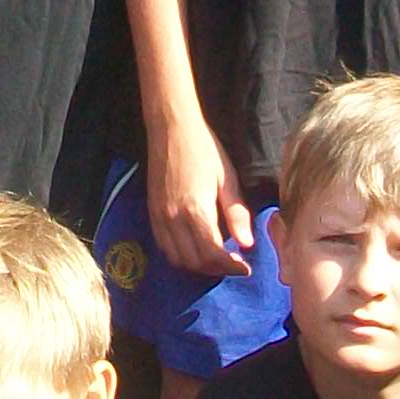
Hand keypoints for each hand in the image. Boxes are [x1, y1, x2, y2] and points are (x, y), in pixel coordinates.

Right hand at [146, 115, 253, 277]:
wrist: (172, 130)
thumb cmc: (205, 151)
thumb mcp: (227, 180)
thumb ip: (236, 214)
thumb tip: (247, 244)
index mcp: (196, 211)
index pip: (213, 254)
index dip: (231, 266)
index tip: (246, 267)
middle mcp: (173, 219)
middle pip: (194, 262)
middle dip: (217, 269)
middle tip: (234, 263)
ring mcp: (159, 218)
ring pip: (177, 259)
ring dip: (198, 266)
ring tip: (217, 258)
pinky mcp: (152, 214)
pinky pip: (164, 247)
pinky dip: (181, 256)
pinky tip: (195, 248)